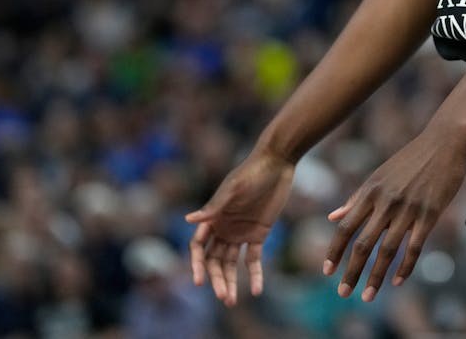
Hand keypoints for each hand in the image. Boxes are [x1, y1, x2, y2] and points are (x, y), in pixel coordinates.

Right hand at [185, 148, 294, 305]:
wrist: (277, 163)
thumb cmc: (251, 173)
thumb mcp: (233, 189)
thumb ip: (214, 207)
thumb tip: (188, 220)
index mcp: (212, 217)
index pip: (198, 246)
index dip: (197, 264)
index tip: (198, 281)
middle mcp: (223, 228)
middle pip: (214, 260)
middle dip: (216, 279)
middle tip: (223, 297)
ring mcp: (240, 232)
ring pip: (230, 263)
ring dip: (230, 281)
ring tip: (232, 301)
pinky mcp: (258, 234)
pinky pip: (253, 259)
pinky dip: (254, 275)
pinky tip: (256, 291)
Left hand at [323, 125, 465, 301]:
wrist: (444, 142)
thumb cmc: (409, 159)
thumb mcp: (378, 175)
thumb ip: (355, 198)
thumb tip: (331, 216)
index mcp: (370, 191)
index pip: (346, 226)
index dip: (335, 250)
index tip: (326, 271)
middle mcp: (386, 202)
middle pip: (363, 243)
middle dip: (351, 271)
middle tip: (342, 293)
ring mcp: (408, 209)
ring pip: (387, 250)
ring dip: (375, 276)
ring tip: (367, 296)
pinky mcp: (430, 214)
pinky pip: (414, 247)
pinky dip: (404, 267)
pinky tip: (396, 282)